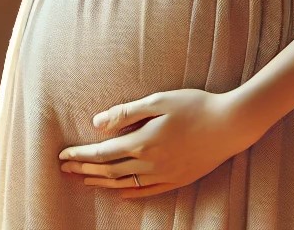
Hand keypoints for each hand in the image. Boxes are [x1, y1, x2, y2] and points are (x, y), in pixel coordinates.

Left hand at [57, 88, 273, 198]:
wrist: (231, 125)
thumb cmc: (195, 106)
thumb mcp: (158, 101)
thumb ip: (126, 113)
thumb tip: (97, 124)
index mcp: (142, 142)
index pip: (101, 153)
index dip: (80, 156)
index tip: (62, 156)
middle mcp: (150, 163)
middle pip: (109, 171)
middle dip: (84, 170)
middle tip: (64, 169)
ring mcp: (165, 175)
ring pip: (125, 184)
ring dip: (101, 183)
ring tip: (84, 180)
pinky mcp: (178, 180)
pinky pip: (148, 192)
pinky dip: (130, 193)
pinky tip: (120, 193)